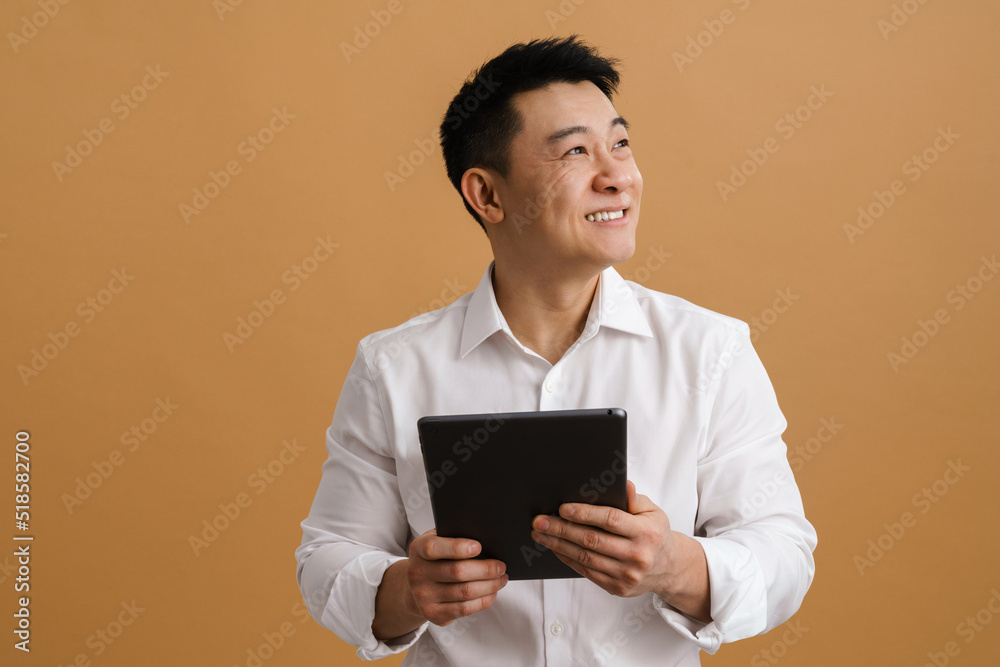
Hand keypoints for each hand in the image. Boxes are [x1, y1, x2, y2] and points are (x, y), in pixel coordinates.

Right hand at [405, 529, 507, 625]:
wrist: (417, 584)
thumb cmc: (437, 557)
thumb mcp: (439, 541)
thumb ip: (455, 538)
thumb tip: (487, 541)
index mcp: (418, 549)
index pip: (434, 548)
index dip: (457, 547)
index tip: (479, 547)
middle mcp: (417, 573)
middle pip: (457, 572)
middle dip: (486, 569)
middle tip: (501, 566)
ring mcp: (423, 596)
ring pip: (465, 592)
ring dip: (490, 585)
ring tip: (501, 578)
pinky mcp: (433, 614)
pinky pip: (464, 609)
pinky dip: (483, 600)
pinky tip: (492, 592)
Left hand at [530, 481, 708, 618]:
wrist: (669, 569)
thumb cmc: (656, 534)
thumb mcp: (653, 512)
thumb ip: (635, 499)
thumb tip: (623, 484)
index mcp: (646, 533)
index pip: (610, 520)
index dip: (584, 513)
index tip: (562, 507)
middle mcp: (637, 555)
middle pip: (592, 540)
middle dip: (562, 529)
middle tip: (540, 520)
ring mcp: (627, 575)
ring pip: (585, 558)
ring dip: (559, 545)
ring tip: (540, 533)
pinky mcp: (617, 588)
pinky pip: (587, 572)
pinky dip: (568, 559)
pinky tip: (555, 548)